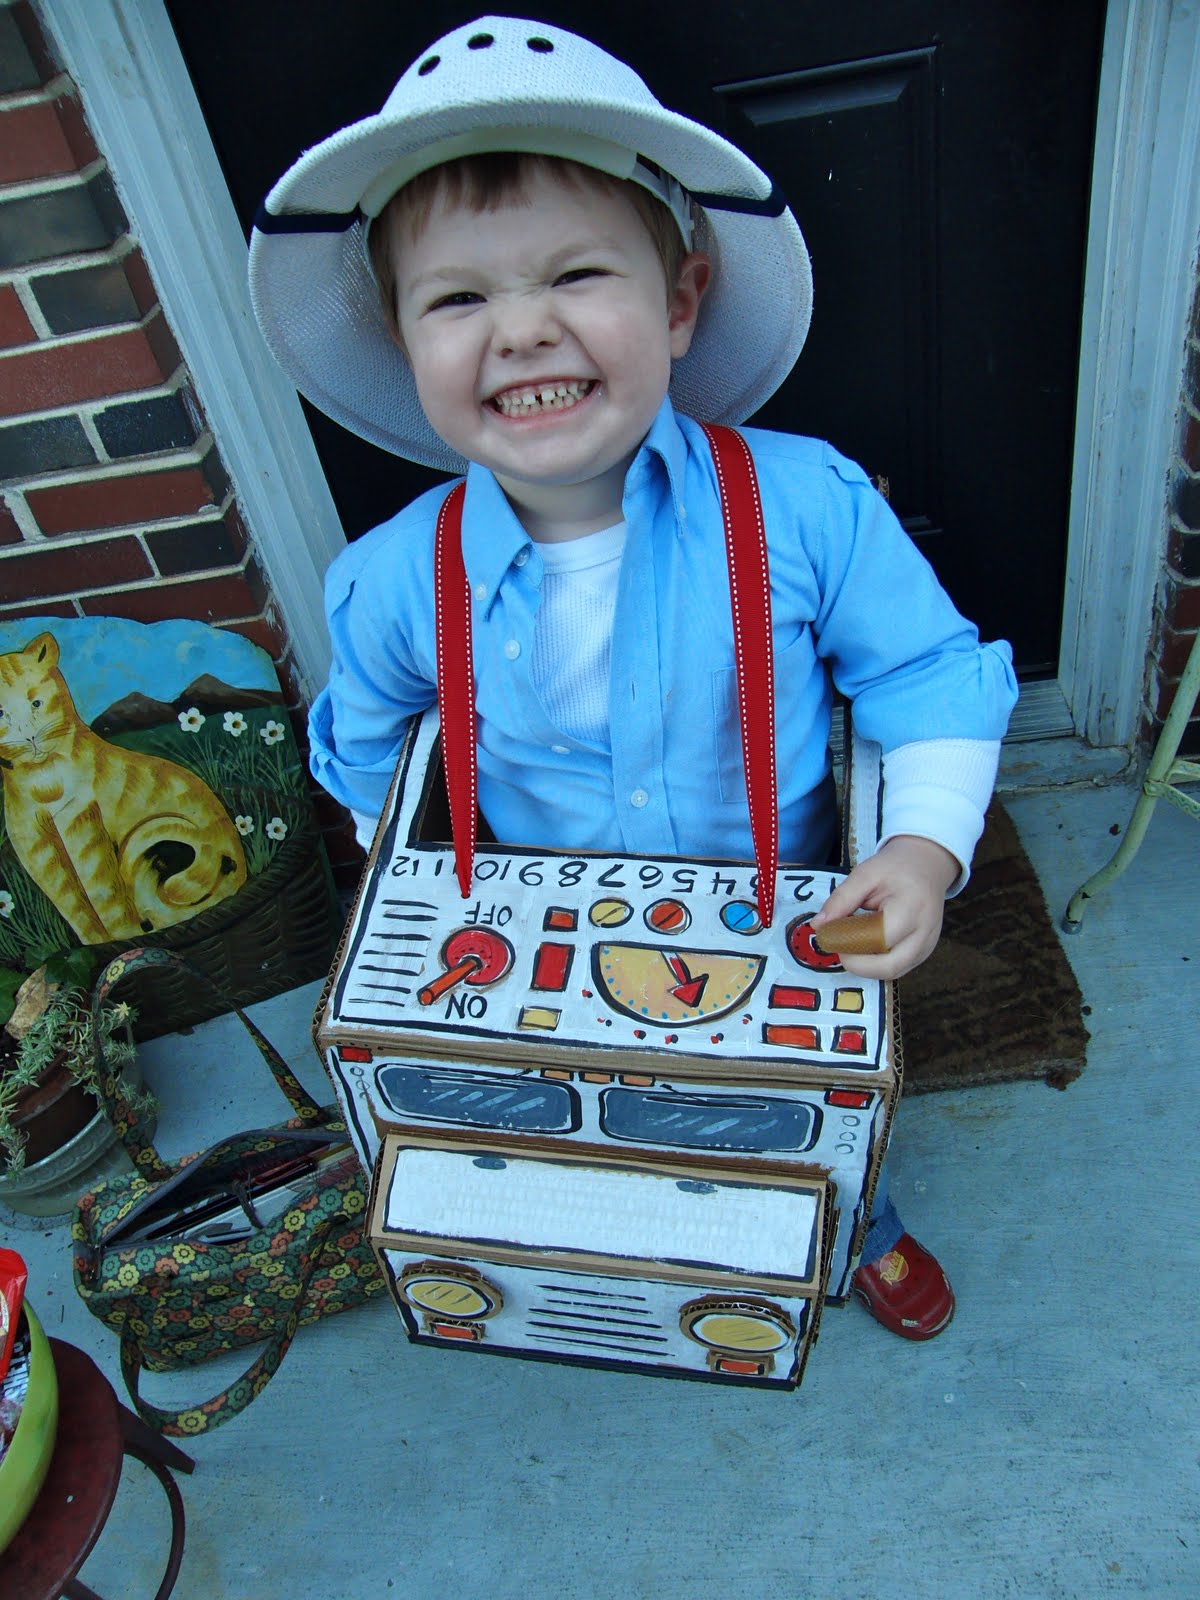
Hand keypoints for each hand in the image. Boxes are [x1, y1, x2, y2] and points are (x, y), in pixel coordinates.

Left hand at [808, 834, 958, 978]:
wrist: (927, 865)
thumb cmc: (897, 868)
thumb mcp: (865, 874)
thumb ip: (841, 899)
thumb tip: (818, 926)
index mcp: (912, 908)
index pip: (879, 939)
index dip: (849, 942)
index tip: (828, 933)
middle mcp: (924, 933)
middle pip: (888, 967)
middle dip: (855, 963)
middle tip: (837, 945)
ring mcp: (927, 947)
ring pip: (892, 973)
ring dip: (865, 965)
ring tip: (850, 942)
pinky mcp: (924, 954)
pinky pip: (897, 968)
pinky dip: (876, 963)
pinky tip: (864, 945)